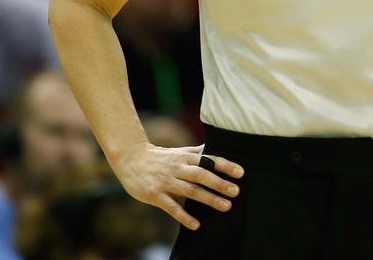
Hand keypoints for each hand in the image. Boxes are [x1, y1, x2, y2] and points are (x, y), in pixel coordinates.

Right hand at [109, 142, 243, 230]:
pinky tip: (196, 225)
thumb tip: (218, 147)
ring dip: (209, 199)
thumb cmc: (160, 157)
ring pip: (190, 191)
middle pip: (201, 175)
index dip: (225, 166)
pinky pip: (171, 207)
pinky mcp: (154, 195)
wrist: (130, 159)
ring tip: (226, 207)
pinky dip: (184, 216)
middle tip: (236, 192)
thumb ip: (198, 153)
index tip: (241, 173)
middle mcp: (177, 168)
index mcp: (186, 157)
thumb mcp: (179, 152)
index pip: (209, 160)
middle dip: (220, 184)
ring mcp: (166, 182)